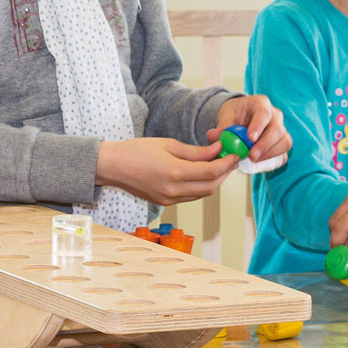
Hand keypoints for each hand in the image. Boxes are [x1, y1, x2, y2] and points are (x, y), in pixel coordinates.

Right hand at [95, 137, 238, 205]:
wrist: (112, 167)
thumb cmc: (137, 150)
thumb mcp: (168, 144)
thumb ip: (196, 151)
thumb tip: (218, 150)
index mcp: (174, 173)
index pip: (212, 171)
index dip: (227, 163)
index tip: (235, 153)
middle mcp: (173, 190)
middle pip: (211, 186)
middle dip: (225, 173)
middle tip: (231, 159)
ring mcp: (169, 199)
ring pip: (203, 194)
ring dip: (214, 180)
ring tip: (219, 164)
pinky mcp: (165, 203)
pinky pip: (191, 196)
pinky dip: (201, 185)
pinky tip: (202, 172)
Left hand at [206, 95, 290, 161]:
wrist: (240, 119)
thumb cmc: (234, 115)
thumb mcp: (225, 117)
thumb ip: (221, 127)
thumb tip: (213, 135)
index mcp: (260, 103)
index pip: (264, 112)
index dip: (259, 126)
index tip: (250, 138)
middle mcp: (275, 115)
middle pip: (278, 129)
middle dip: (265, 144)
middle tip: (252, 156)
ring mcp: (281, 129)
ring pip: (284, 142)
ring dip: (270, 154)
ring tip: (253, 160)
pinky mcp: (281, 143)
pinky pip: (283, 154)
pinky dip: (273, 160)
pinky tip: (259, 164)